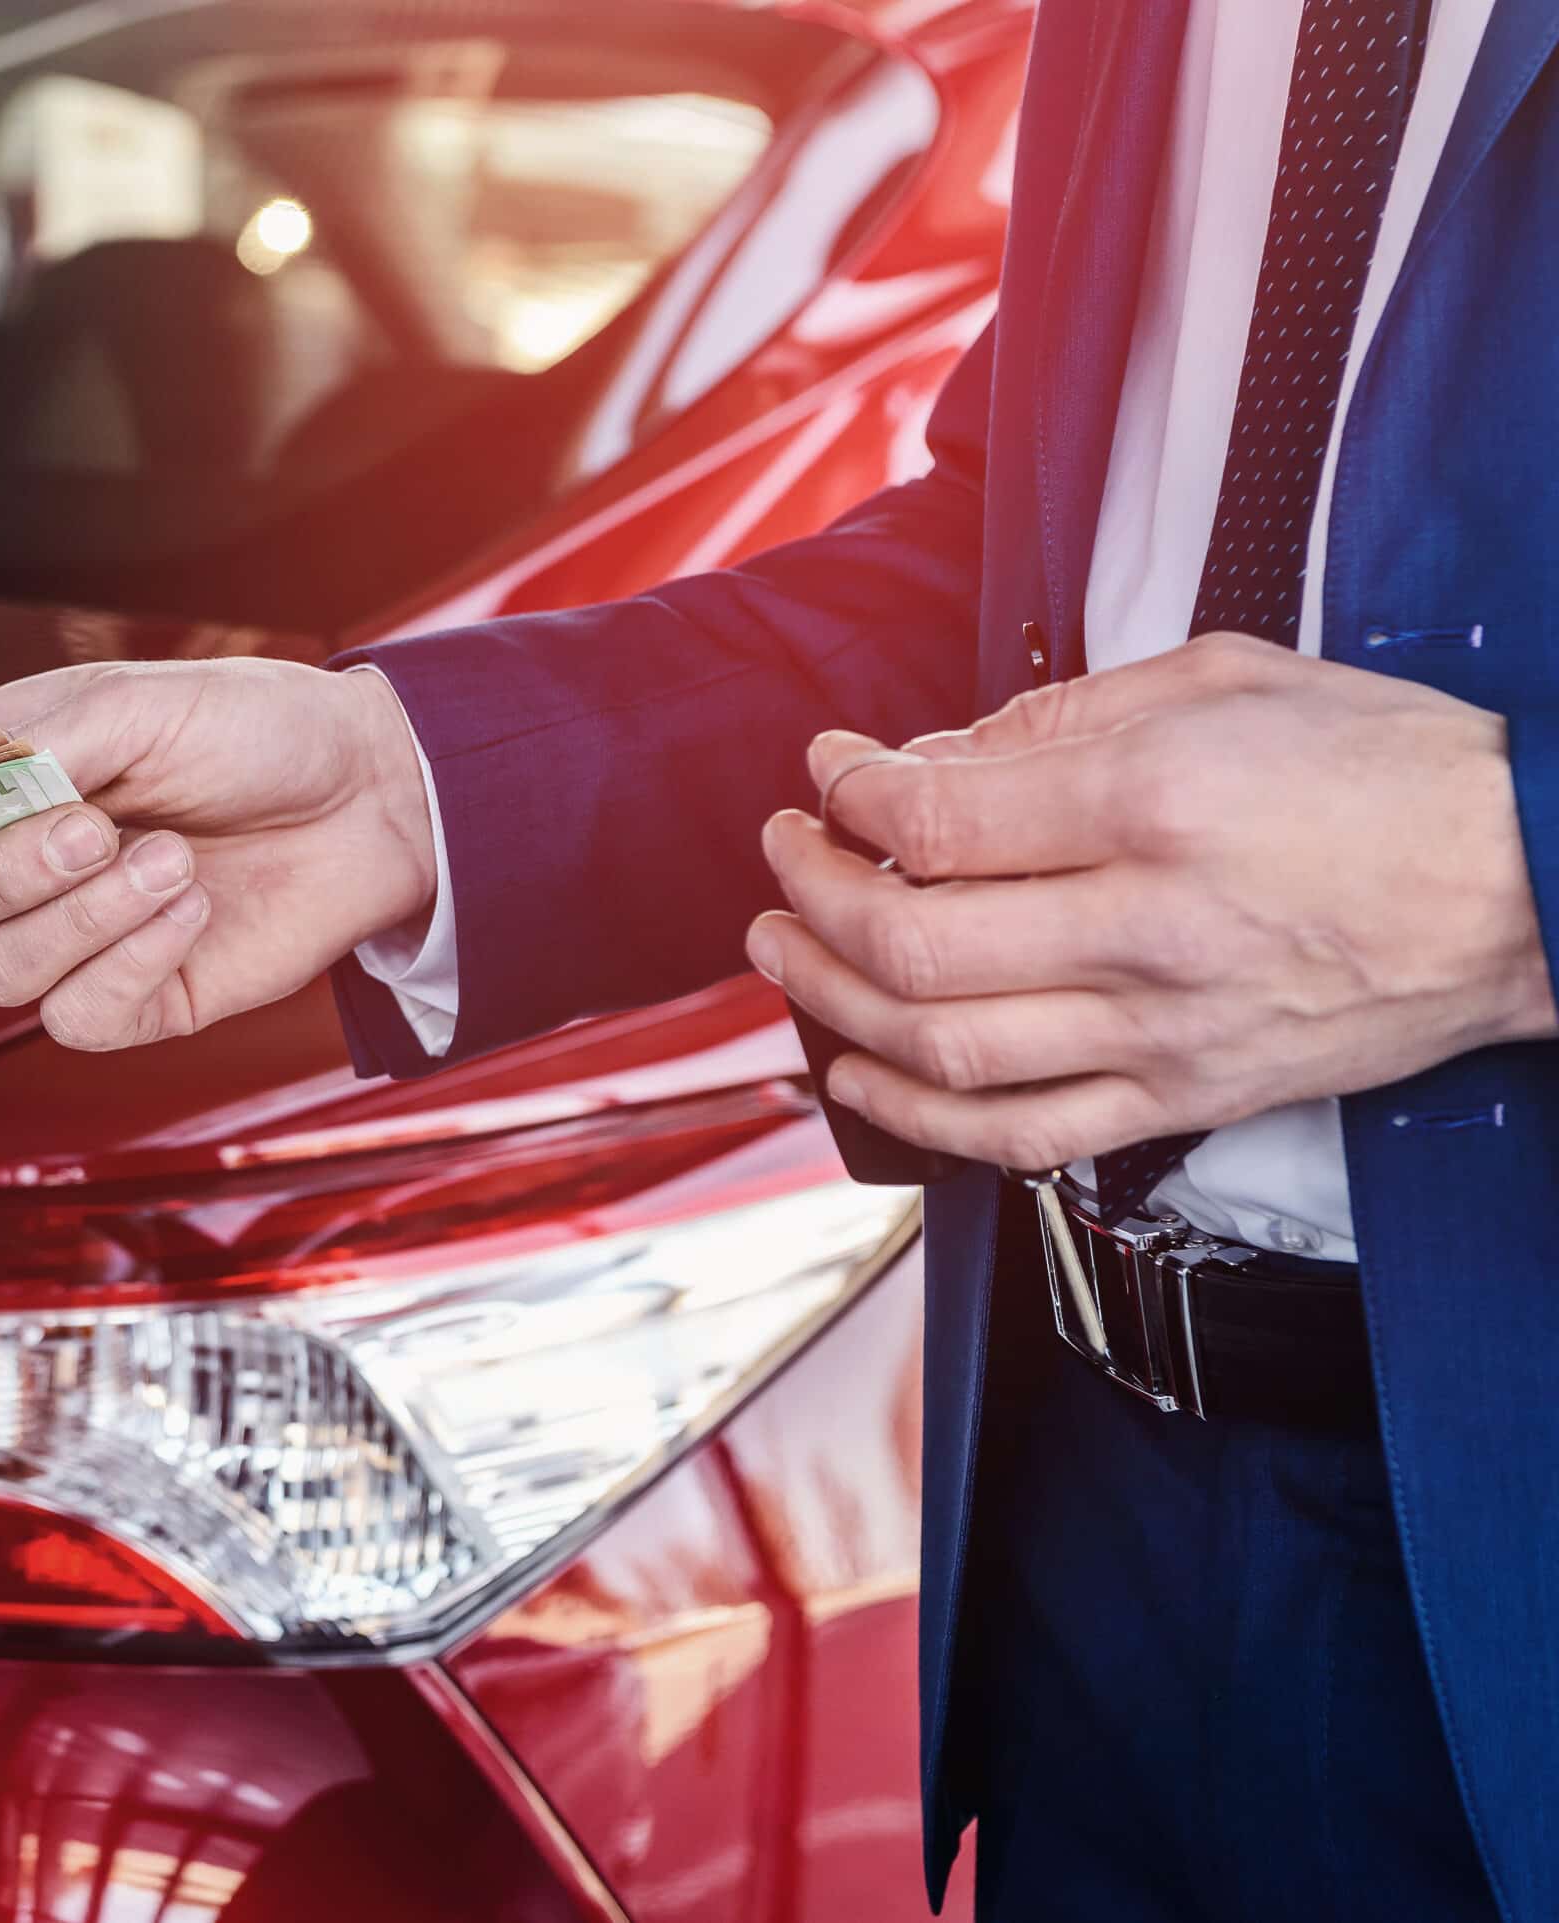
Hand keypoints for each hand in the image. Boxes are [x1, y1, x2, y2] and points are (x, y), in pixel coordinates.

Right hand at [0, 660, 436, 1048]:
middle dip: (2, 875)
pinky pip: (77, 1016)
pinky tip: (188, 908)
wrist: (369, 792)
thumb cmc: (249, 729)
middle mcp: (10, 871)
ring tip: (171, 857)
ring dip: (82, 918)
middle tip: (92, 826)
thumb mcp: (131, 702)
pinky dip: (130, 960)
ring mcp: (67, 943)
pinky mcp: (129, 1002)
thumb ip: (30, 750)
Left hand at [745, 635, 1556, 1169]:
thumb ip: (1061, 716)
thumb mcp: (1227, 680)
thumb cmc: (1391, 770)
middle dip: (809, 894)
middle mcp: (1147, 929)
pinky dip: (913, 1114)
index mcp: (1156, 805)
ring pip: (940, 1046)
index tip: (831, 772)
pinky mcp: (1184, 1097)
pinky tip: (854, 1069)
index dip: (846, 794)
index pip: (933, 818)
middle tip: (784, 855)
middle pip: (909, 941)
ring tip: (783, 946)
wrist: (1533, 885)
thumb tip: (931, 758)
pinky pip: (1017, 1135)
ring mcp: (1163, 1030)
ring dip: (827, 1000)